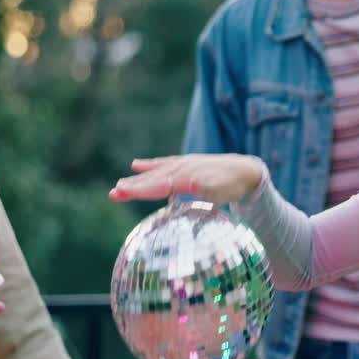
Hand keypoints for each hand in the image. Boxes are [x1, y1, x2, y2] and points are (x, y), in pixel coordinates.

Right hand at [109, 154, 263, 205]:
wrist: (245, 170)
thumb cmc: (233, 185)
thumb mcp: (222, 190)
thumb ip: (206, 189)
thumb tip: (192, 186)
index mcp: (188, 177)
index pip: (159, 185)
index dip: (140, 190)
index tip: (122, 193)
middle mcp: (182, 168)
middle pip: (153, 179)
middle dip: (133, 187)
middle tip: (113, 194)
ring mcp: (183, 165)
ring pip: (155, 172)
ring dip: (137, 180)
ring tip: (119, 185)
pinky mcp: (185, 164)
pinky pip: (164, 164)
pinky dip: (150, 165)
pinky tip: (135, 165)